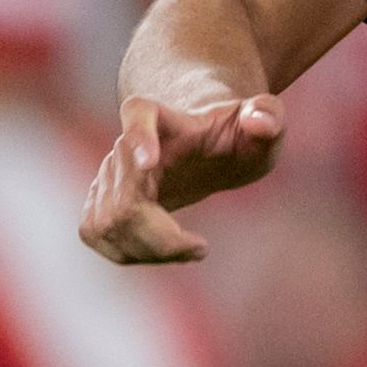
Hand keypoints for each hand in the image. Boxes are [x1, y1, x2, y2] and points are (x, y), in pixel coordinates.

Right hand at [77, 91, 285, 265]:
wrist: (209, 145)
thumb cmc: (237, 133)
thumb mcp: (265, 121)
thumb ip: (268, 115)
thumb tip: (259, 123)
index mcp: (164, 116)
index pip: (139, 113)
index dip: (138, 138)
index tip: (151, 162)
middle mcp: (126, 144)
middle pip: (124, 199)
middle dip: (161, 237)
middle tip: (201, 249)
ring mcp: (108, 174)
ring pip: (107, 224)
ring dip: (150, 250)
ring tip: (192, 249)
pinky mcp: (101, 201)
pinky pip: (99, 235)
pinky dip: (134, 254)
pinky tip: (170, 252)